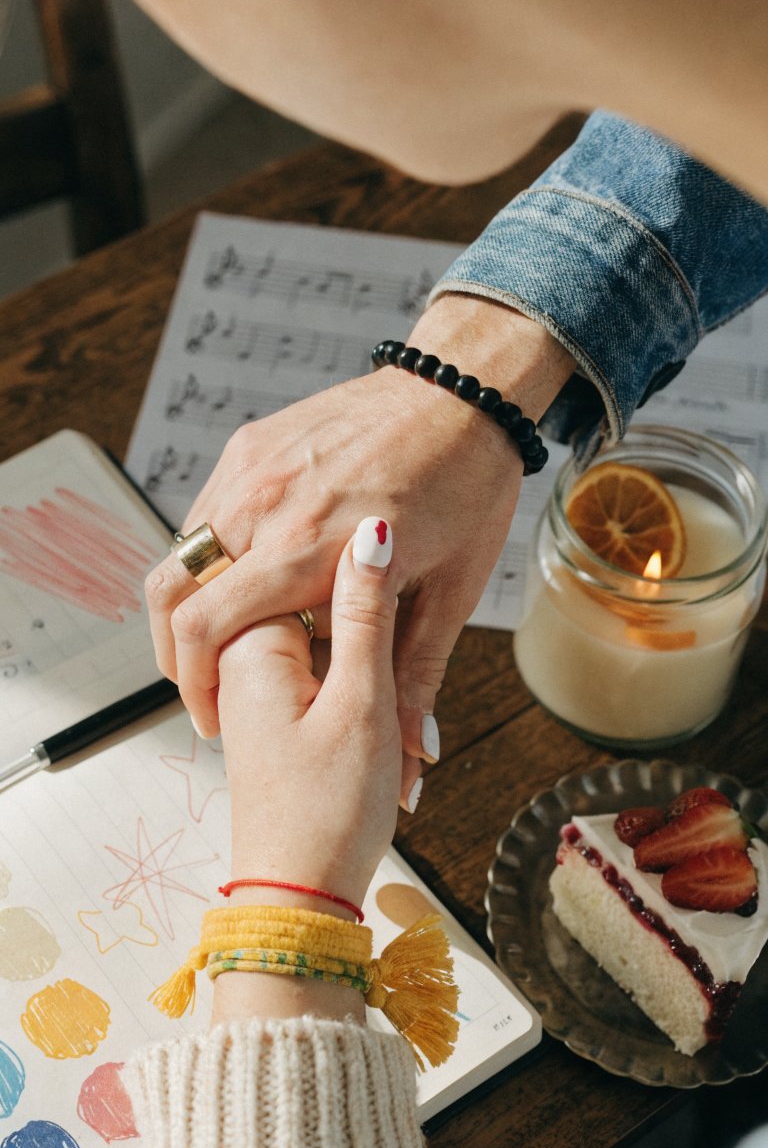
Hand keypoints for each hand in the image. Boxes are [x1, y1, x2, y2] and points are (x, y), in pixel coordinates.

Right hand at [146, 295, 575, 754]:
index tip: (215, 718)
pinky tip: (244, 580)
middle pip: (170, 595)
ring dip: (187, 606)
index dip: (194, 687)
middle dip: (172, 656)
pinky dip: (207, 558)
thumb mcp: (449, 592)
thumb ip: (415, 676)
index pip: (203, 630)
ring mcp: (251, 469)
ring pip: (180, 554)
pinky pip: (204, 513)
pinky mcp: (250, 445)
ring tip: (224, 639)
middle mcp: (266, 507)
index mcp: (309, 550)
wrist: (462, 391)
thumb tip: (417, 757)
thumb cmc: (466, 488)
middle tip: (203, 687)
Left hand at [216, 519, 403, 908]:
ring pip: (318, 638)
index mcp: (251, 643)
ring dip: (364, 661)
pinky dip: (351, 686)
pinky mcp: (271, 713)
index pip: (306, 561)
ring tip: (388, 707)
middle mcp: (240, 658)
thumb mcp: (362, 703)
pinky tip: (376, 715)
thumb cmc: (331, 810)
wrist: (302, 898)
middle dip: (366, 622)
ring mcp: (252, 687)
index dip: (363, 573)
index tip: (407, 583)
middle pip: (310, 598)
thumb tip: (372, 533)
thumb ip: (367, 614)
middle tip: (399, 667)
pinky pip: (315, 671)